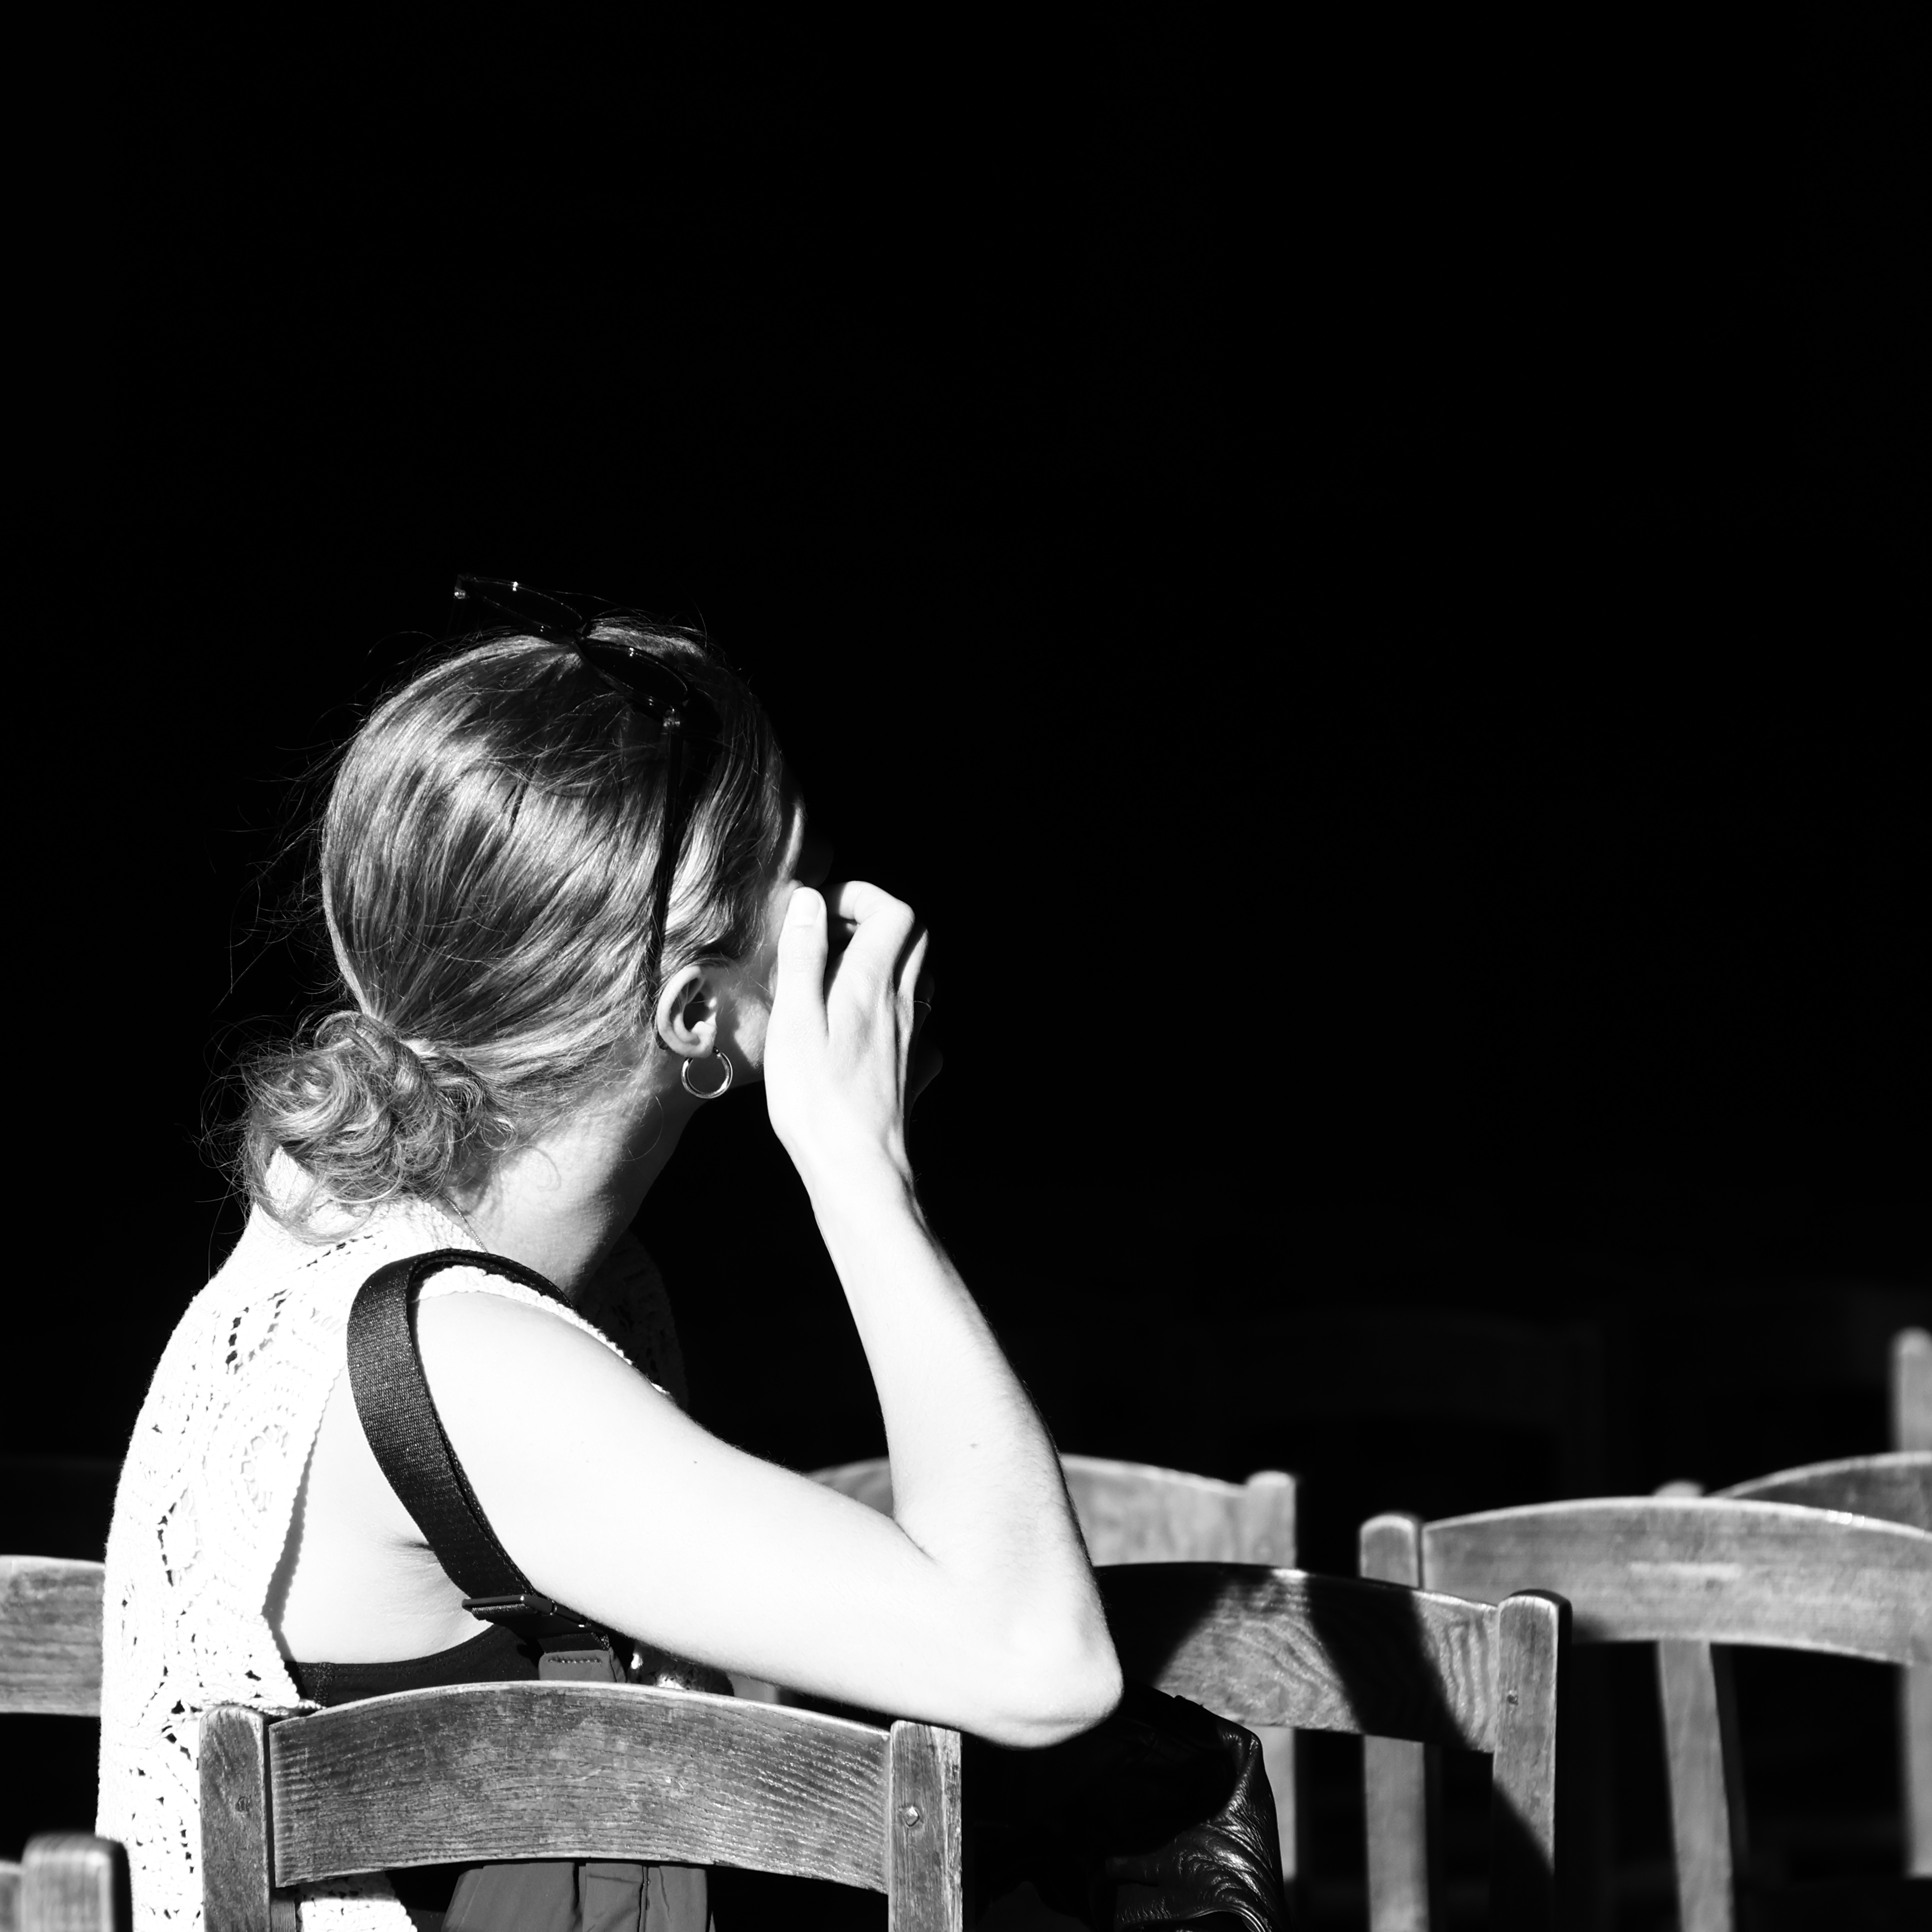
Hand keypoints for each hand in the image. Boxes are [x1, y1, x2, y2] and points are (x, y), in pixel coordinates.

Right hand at [765, 880, 935, 1194]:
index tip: (822, 909)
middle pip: (914, 938)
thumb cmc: (817, 1099)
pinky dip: (898, 1014)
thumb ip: (804, 955)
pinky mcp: (911, 1073)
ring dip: (885, 965)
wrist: (858, 1170)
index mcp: (872, 984)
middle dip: (877, 921)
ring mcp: (913, 1040)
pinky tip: (868, 1031)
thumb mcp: (794, 1019)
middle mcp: (902, 1005)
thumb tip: (809, 901)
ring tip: (840, 980)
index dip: (862, 896)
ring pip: (918, 980)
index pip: (894, 912)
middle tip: (831, 936)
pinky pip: (919, 1028)